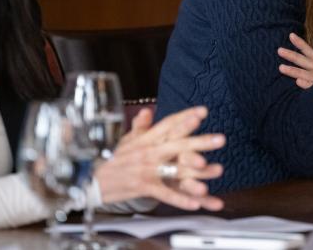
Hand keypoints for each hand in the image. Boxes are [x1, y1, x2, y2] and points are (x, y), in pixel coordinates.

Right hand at [94, 106, 224, 210]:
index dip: (185, 117)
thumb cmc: (112, 159)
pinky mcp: (143, 187)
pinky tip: (196, 202)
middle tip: (221, 138)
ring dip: (196, 171)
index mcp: (146, 138)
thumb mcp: (126, 140)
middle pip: (178, 144)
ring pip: (175, 168)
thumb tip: (147, 110)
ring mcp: (146, 169)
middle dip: (200, 141)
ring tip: (215, 170)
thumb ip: (140, 126)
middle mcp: (148, 151)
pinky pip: (165, 193)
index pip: (168, 124)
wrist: (91, 179)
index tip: (203, 111)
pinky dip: (180, 199)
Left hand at [278, 32, 312, 88]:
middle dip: (292, 55)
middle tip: (279, 50)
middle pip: (304, 61)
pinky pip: (311, 87)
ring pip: (305, 74)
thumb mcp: (310, 68)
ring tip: (281, 67)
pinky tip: (298, 82)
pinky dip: (306, 84)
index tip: (291, 35)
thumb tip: (284, 51)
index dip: (300, 43)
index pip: (308, 51)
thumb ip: (301, 60)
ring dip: (293, 70)